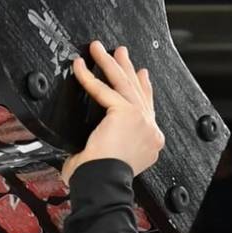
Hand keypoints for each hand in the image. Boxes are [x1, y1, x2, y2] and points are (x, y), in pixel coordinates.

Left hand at [61, 42, 162, 182]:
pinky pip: (104, 90)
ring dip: (111, 63)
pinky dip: (90, 76)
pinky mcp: (126, 113)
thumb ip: (103, 147)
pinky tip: (80, 65)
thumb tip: (86, 146)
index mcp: (149, 142)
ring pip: (124, 84)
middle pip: (138, 92)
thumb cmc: (101, 180)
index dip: (143, 89)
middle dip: (128, 70)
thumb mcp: (107, 160)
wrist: (104, 184)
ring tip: (100, 48)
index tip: (141, 76)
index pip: (147, 109)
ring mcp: (142, 120)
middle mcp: (150, 130)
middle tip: (122, 53)